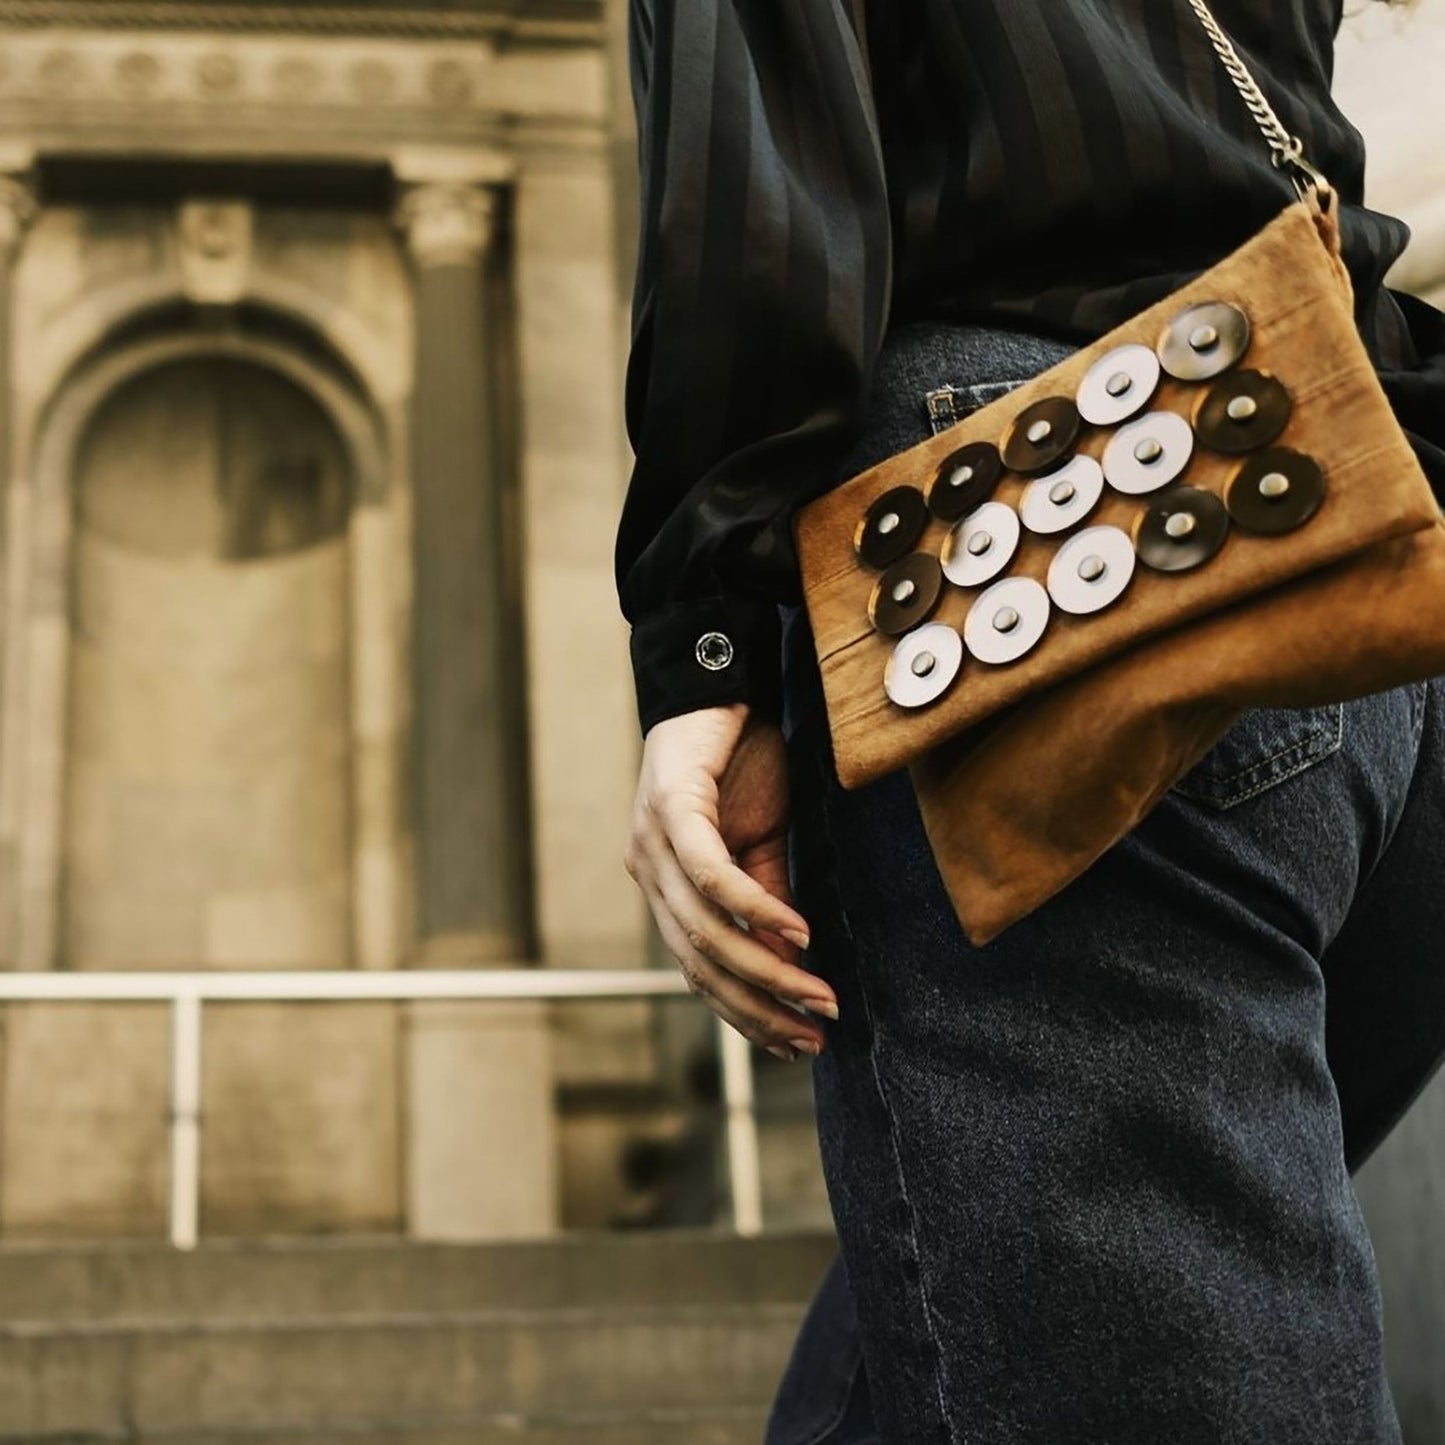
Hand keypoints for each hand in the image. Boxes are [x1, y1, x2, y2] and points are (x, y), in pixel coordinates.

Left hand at [623, 702, 835, 1060]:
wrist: (722, 683)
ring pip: (706, 931)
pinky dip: (757, 909)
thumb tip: (791, 966)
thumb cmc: (738, 760)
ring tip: (817, 995)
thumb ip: (767, 901)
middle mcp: (647, 873)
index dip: (746, 1014)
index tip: (797, 1045)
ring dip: (767, 970)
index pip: (699, 971)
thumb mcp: (760, 840)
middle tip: (815, 1035)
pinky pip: (713, 877)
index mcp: (664, 886)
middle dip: (761, 1008)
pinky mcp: (670, 810)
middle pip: (700, 965)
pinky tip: (798, 932)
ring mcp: (652, 844)